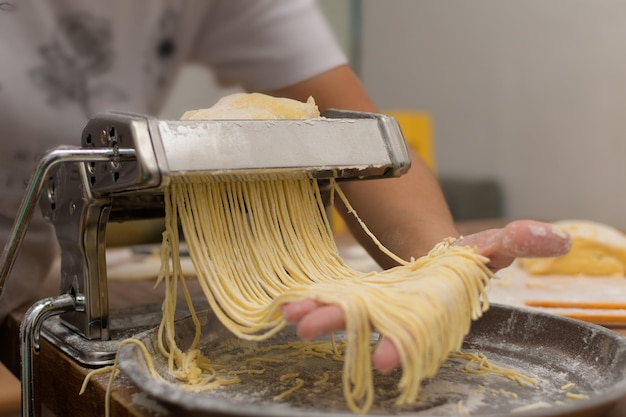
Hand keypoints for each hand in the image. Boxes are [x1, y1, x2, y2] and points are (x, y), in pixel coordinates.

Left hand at [281, 220, 570, 372]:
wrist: (426, 257)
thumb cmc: (457, 260)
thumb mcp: (484, 247)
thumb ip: (513, 243)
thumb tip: (557, 238)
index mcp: (430, 310)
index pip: (417, 333)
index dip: (402, 347)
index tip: (383, 360)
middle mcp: (396, 313)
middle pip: (367, 322)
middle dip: (342, 326)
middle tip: (310, 327)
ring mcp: (369, 303)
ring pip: (341, 311)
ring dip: (316, 312)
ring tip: (292, 311)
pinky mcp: (349, 291)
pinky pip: (328, 296)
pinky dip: (308, 298)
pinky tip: (288, 299)